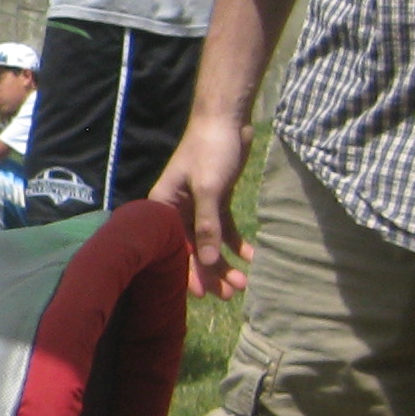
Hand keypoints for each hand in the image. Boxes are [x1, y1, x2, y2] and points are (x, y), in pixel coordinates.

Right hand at [148, 112, 250, 300]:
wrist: (225, 120)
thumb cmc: (210, 151)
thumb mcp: (209, 189)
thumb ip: (208, 226)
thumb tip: (209, 261)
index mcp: (163, 208)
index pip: (174, 248)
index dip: (189, 273)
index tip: (204, 296)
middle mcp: (176, 211)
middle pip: (193, 249)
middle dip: (212, 273)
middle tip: (232, 294)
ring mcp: (196, 206)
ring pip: (210, 242)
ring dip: (226, 262)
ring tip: (243, 282)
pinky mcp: (215, 200)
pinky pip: (224, 228)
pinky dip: (236, 242)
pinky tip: (251, 256)